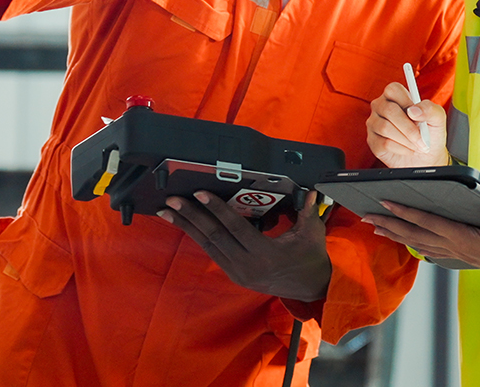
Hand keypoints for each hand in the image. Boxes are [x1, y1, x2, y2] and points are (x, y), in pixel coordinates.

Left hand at [157, 190, 330, 301]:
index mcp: (265, 254)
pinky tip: (185, 224)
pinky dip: (197, 236)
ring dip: (186, 226)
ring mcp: (238, 272)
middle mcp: (247, 265)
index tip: (199, 193)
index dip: (216, 209)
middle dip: (191, 216)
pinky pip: (212, 252)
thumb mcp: (312, 233)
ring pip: (208, 245)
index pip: (235, 227)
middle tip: (172, 200)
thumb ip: (308, 211)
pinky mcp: (234, 274)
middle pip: (214, 236)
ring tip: (167, 211)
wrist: (311, 289)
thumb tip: (310, 190)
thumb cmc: (311, 257)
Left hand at [362, 202, 479, 300]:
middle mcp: (452, 245)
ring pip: (416, 241)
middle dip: (388, 224)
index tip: (386, 203)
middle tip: (366, 217)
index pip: (426, 221)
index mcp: (461, 237)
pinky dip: (411, 243)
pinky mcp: (457, 254)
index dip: (405, 212)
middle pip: (413, 233)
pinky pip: (427, 248)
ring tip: (376, 228)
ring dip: (394, 234)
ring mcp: (453, 251)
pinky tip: (404, 241)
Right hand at [367, 82, 448, 167]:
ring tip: (416, 145)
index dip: (406, 102)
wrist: (426, 158)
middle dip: (409, 128)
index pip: (392, 90)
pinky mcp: (373, 140)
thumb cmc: (430, 135)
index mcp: (396, 97)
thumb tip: (413, 110)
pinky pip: (384, 143)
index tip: (418, 115)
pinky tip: (407, 150)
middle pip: (389, 110)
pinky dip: (401, 149)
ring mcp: (374, 123)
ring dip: (406, 140)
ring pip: (385, 128)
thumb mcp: (438, 119)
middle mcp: (381, 107)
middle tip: (422, 139)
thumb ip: (430, 109)